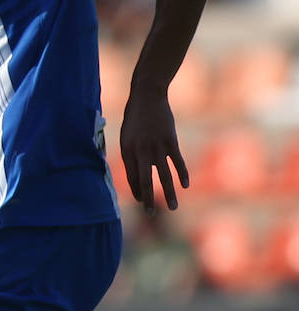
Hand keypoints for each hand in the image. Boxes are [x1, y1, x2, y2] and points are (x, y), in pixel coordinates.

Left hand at [119, 87, 188, 212]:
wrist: (147, 96)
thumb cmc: (135, 117)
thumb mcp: (126, 135)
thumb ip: (131, 154)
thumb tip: (136, 171)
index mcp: (127, 151)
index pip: (131, 178)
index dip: (136, 191)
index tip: (141, 201)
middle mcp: (141, 152)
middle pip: (145, 182)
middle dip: (148, 199)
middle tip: (150, 214)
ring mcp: (157, 147)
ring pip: (163, 176)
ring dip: (169, 193)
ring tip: (173, 208)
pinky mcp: (171, 141)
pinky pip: (177, 162)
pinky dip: (182, 174)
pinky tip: (185, 186)